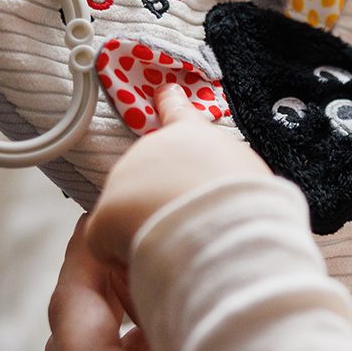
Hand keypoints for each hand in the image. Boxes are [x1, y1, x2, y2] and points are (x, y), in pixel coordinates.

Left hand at [87, 83, 269, 268]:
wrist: (222, 227)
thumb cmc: (245, 205)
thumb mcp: (246, 173)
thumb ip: (224, 169)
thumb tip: (214, 187)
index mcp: (193, 135)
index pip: (178, 111)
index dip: (171, 103)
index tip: (165, 93)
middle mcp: (153, 147)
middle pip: (152, 177)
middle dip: (163, 199)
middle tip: (191, 221)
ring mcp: (123, 177)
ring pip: (132, 214)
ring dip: (149, 228)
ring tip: (180, 241)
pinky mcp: (105, 214)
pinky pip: (111, 243)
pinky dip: (128, 256)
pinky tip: (154, 257)